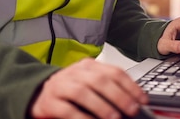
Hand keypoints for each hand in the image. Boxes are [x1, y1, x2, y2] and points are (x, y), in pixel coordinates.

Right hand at [30, 57, 147, 118]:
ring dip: (102, 106)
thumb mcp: (89, 84)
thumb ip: (108, 90)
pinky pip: (67, 109)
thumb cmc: (68, 91)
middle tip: (132, 110)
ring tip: (114, 117)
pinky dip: (82, 117)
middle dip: (119, 96)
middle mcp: (75, 73)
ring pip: (83, 92)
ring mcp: (61, 86)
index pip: (113, 71)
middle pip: (100, 80)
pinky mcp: (50, 102)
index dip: (130, 86)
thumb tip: (134, 102)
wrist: (37, 93)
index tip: (142, 100)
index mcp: (88, 66)